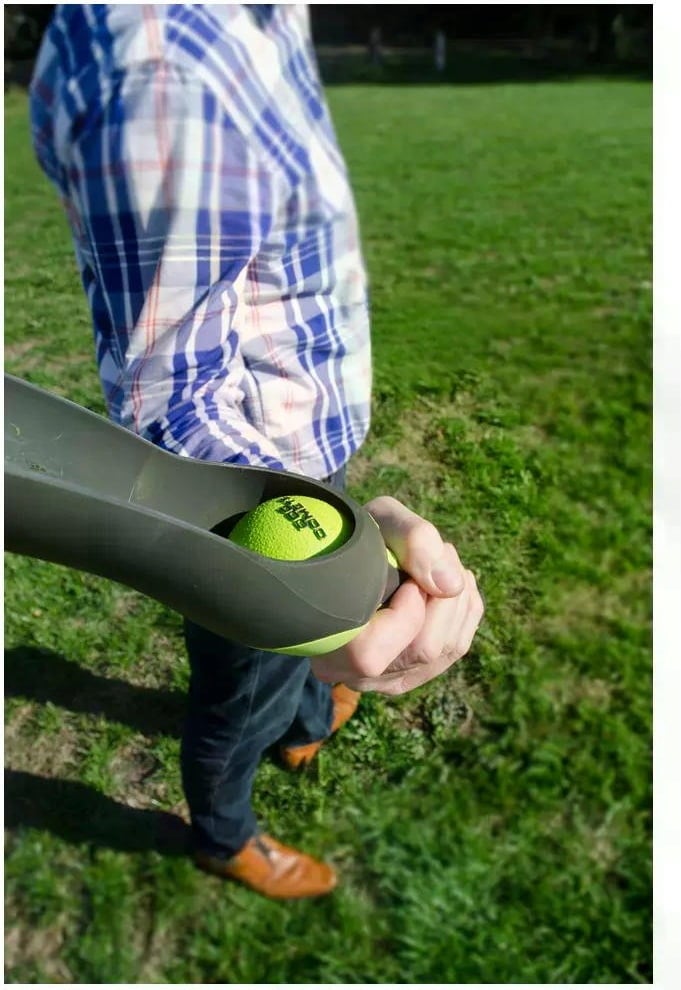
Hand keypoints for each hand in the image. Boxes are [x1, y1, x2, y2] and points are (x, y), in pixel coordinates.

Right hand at [310, 496, 483, 694]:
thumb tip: (453, 585)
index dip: (404, 609)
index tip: (408, 573)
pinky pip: (456, 647)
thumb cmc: (358, 535)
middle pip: (422, 650)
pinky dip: (465, 610)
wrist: (350, 551)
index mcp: (327, 644)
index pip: (373, 652)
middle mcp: (355, 675)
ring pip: (447, 649)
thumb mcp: (378, 519)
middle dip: (443, 597)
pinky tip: (454, 582)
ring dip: (458, 599)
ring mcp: (388, 679)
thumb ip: (413, 538)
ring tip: (446, 561)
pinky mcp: (417, 671)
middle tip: (441, 552)